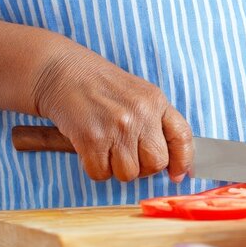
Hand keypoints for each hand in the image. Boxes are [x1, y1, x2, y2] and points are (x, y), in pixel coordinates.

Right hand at [32, 39, 192, 181]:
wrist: (62, 71)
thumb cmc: (100, 87)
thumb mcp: (138, 95)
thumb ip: (157, 123)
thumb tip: (176, 166)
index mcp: (156, 101)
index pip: (182, 137)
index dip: (183, 161)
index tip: (177, 175)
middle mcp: (140, 113)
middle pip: (156, 163)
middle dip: (142, 167)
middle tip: (126, 153)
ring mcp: (117, 126)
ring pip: (128, 173)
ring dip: (115, 168)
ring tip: (105, 146)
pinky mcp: (91, 138)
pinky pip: (101, 173)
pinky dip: (94, 168)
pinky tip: (89, 148)